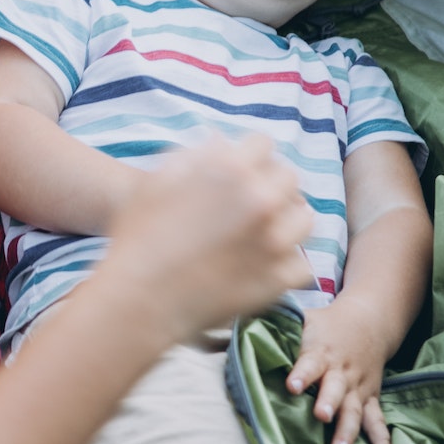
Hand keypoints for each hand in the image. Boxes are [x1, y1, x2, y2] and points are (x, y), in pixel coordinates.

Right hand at [97, 135, 316, 344]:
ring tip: (264, 233)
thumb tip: (220, 143)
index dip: (248, 155)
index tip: (241, 171)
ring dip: (286, 221)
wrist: (140, 300)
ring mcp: (275, 241)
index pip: (263, 144)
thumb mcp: (155, 182)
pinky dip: (286, 264)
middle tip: (251, 203)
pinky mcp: (279, 278)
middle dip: (271, 185)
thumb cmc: (139, 239)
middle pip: (289, 178)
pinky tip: (264, 265)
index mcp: (230, 170)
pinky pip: (301, 263)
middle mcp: (260, 199)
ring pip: (304, 218)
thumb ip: (192, 155)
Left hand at [286, 300, 394, 443]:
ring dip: (348, 431)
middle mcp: (340, 372)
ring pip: (354, 410)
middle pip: (335, 389)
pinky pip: (377, 420)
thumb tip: (234, 331)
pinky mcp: (370, 398)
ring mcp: (357, 387)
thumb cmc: (324, 325)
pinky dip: (381, 439)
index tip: (292, 386)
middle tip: (321, 416)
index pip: (310, 363)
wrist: (368, 321)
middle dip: (328, 403)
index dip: (301, 374)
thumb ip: (274, 326)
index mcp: (321, 352)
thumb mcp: (302, 319)